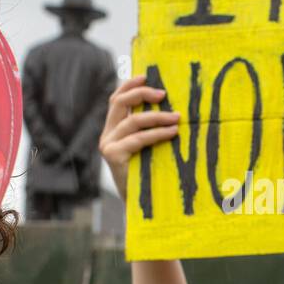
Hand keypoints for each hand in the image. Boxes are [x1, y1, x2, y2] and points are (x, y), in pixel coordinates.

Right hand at [98, 75, 180, 201]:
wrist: (139, 206)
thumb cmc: (148, 176)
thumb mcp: (147, 149)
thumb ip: (149, 130)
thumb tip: (172, 108)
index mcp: (112, 130)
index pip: (116, 99)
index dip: (129, 85)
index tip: (146, 77)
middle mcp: (106, 135)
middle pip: (120, 103)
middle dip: (142, 94)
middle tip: (164, 94)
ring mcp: (108, 146)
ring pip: (133, 120)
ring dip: (158, 116)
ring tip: (177, 117)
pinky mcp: (114, 156)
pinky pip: (138, 138)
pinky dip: (157, 133)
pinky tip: (172, 132)